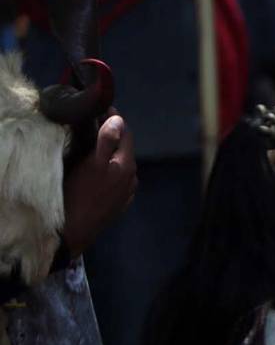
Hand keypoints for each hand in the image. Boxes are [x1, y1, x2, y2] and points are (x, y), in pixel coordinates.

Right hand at [61, 111, 136, 258]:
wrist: (72, 234)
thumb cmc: (79, 195)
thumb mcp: (92, 164)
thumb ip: (107, 141)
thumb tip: (118, 119)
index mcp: (126, 164)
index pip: (126, 133)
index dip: (115, 119)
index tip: (102, 110)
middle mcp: (131, 177)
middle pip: (124, 148)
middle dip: (113, 136)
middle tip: (95, 125)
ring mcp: (126, 193)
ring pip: (120, 165)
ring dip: (111, 154)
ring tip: (94, 148)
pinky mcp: (118, 205)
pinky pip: (116, 180)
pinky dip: (109, 171)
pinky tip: (98, 173)